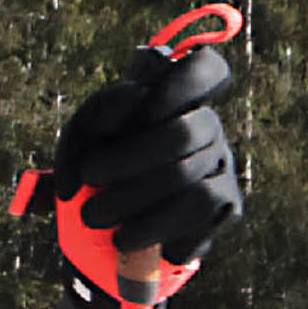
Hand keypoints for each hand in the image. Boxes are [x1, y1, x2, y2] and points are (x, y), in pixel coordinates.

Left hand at [47, 40, 239, 299]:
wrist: (100, 235)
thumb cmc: (95, 170)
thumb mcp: (80, 139)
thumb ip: (98, 111)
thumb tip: (136, 95)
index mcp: (175, 99)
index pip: (206, 68)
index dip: (182, 84)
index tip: (144, 108)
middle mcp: (205, 126)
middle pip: (184, 133)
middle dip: (130, 158)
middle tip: (89, 178)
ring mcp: (221, 163)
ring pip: (189, 177)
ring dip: (133, 200)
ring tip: (93, 219)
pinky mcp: (227, 204)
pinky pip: (202, 211)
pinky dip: (156, 226)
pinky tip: (128, 240)